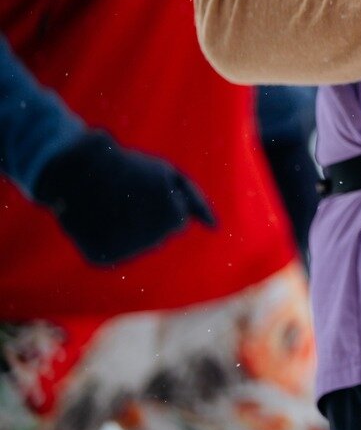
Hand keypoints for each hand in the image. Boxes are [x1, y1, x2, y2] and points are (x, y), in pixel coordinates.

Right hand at [31, 131, 215, 265]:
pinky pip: (116, 252)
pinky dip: (110, 238)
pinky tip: (100, 221)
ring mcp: (126, 252)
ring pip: (141, 245)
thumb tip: (216, 228)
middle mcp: (153, 241)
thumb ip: (196, 201)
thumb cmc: (130, 170)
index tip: (145, 190)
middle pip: (161, 235)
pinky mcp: (104, 259)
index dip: (162, 201)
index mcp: (174, 217)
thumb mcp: (169, 176)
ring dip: (132, 228)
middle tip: (127, 197)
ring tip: (112, 207)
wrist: (76, 172)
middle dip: (149, 217)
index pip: (178, 220)